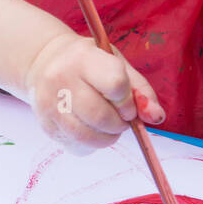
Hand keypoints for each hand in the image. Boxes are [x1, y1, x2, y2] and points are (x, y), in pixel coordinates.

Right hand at [24, 32, 164, 152]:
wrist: (46, 62)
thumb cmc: (89, 63)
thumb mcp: (117, 64)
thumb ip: (141, 90)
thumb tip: (156, 117)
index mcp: (83, 58)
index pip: (115, 84)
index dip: (128, 101)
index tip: (127, 103)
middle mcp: (61, 79)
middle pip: (100, 116)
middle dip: (119, 124)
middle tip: (121, 118)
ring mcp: (49, 103)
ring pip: (86, 136)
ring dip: (107, 138)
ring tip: (109, 126)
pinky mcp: (46, 124)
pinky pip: (77, 146)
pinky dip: (92, 144)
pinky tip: (92, 130)